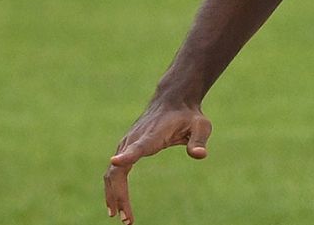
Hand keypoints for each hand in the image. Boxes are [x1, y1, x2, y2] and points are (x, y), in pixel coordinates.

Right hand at [103, 102, 212, 224]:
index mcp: (152, 135)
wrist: (172, 100)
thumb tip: (199, 155)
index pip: (138, 146)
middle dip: (119, 195)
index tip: (116, 162)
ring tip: (121, 218)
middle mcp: (134, 139)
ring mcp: (126, 144)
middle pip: (118, 169)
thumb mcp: (201, 126)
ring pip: (112, 173)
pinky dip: (112, 189)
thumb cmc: (188, 116)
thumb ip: (199, 140)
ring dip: (113, 196)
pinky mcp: (124, 147)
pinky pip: (113, 172)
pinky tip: (116, 205)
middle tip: (126, 219)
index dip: (127, 155)